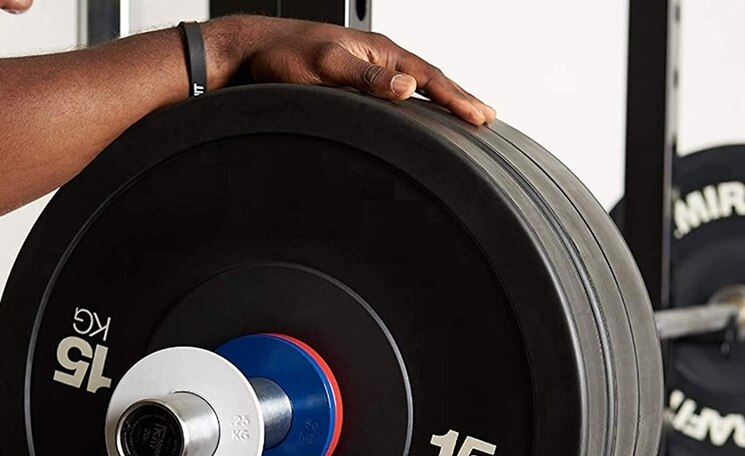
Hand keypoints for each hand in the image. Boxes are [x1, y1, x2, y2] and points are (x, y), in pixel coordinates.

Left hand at [204, 16, 495, 125]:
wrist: (257, 49)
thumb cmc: (287, 56)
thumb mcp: (327, 68)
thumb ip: (366, 78)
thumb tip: (407, 88)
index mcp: (381, 51)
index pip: (429, 77)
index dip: (457, 98)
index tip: (481, 118)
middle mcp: (380, 57)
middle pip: (431, 78)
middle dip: (460, 98)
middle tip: (487, 118)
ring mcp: (370, 67)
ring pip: (417, 84)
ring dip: (443, 99)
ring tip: (464, 113)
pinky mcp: (356, 78)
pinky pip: (398, 91)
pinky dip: (418, 101)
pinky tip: (419, 110)